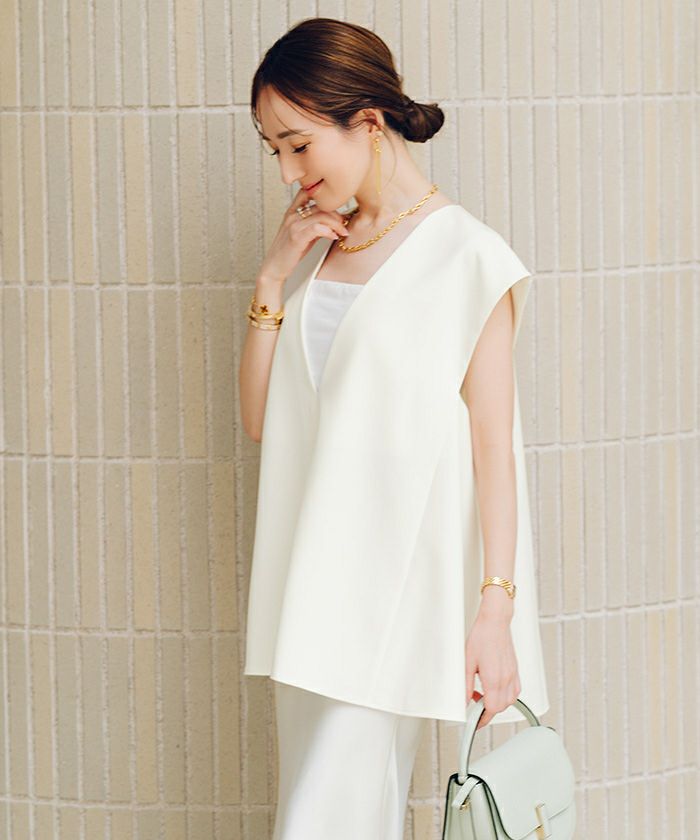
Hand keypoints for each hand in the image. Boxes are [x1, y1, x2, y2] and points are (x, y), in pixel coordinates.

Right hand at [258, 187, 349, 282]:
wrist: (274, 267)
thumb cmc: (289, 252)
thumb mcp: (303, 234)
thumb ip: (315, 225)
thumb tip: (334, 222)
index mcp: (292, 212)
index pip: (308, 193)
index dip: (325, 197)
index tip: (337, 210)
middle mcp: (292, 215)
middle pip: (320, 205)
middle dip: (337, 214)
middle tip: (345, 225)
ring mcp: (294, 225)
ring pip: (321, 216)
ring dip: (336, 224)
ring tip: (343, 232)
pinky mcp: (296, 237)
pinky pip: (317, 228)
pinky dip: (328, 231)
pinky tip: (333, 237)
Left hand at [465, 611, 520, 730]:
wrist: (495, 622)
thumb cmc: (481, 637)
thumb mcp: (467, 662)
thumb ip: (464, 685)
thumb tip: (463, 701)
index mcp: (494, 679)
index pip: (492, 709)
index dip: (483, 719)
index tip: (476, 721)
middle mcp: (507, 679)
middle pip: (501, 707)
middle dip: (488, 710)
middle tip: (475, 701)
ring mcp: (513, 675)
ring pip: (509, 700)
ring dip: (497, 702)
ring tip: (483, 692)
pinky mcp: (516, 670)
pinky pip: (515, 691)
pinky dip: (505, 694)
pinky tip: (495, 685)